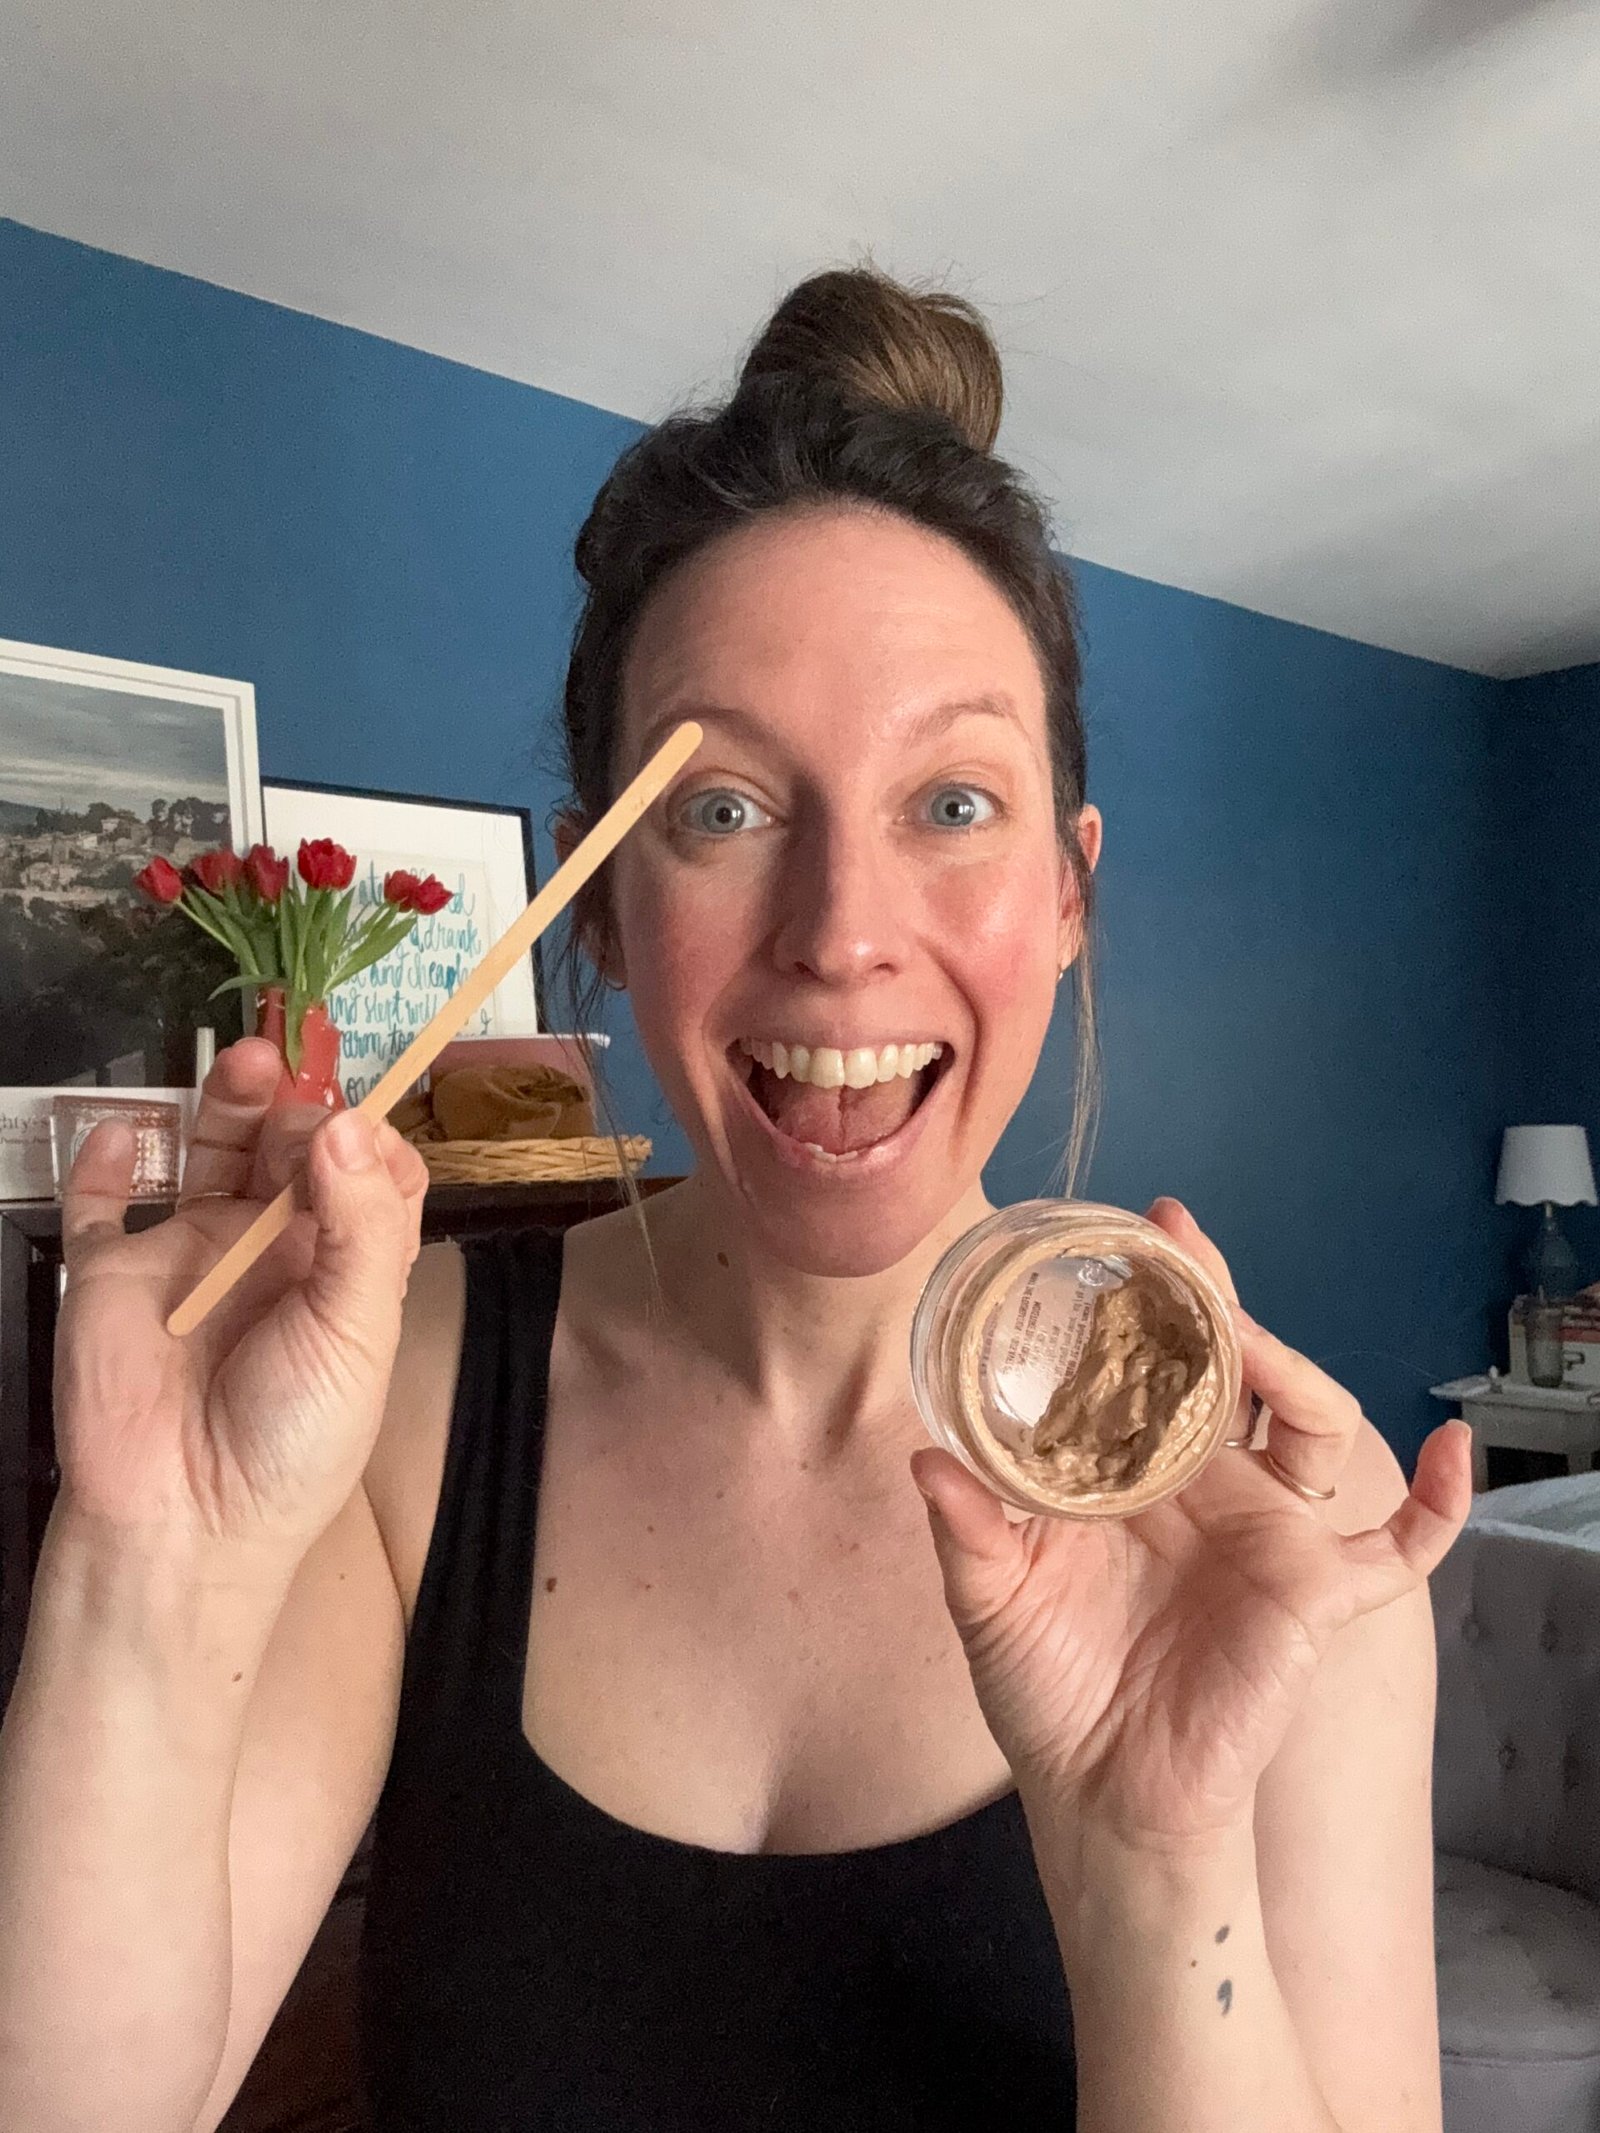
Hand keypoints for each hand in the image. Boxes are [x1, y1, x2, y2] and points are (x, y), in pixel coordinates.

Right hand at [52, 1037, 429, 1568]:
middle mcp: (270, 1250)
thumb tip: (345, 1122)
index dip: (368, 1139)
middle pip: (291, 1149)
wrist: (184, 1525)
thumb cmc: (292, 1442)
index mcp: (343, 1267)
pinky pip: (102, 1202)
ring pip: (209, 1153)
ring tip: (246, 1063)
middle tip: (299, 1092)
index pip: (368, 1176)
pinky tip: (129, 1129)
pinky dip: (106, 1159)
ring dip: (227, 1103)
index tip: (358, 1121)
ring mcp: (190, 1255)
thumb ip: (358, 1224)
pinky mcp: (114, 1272)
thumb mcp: (358, 1332)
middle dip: (300, 1106)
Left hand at [911, 1198, 1471, 1857]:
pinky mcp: (1315, 1591)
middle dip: (1210, 1297)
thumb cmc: (1047, 1690)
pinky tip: (1455, 1451)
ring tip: (1248, 1339)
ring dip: (1291, 1368)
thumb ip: (964, 1528)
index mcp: (1126, 1471)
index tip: (1119, 1238)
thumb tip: (926, 1457)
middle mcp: (1204, 1484)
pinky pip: (1401, 1548)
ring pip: (1309, 1422)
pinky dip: (1442, 1504)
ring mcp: (1267, 1530)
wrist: (1104, 1796)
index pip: (1145, 1364)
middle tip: (1175, 1239)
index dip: (1140, 1303)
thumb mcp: (990, 1600)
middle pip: (1228, 1367)